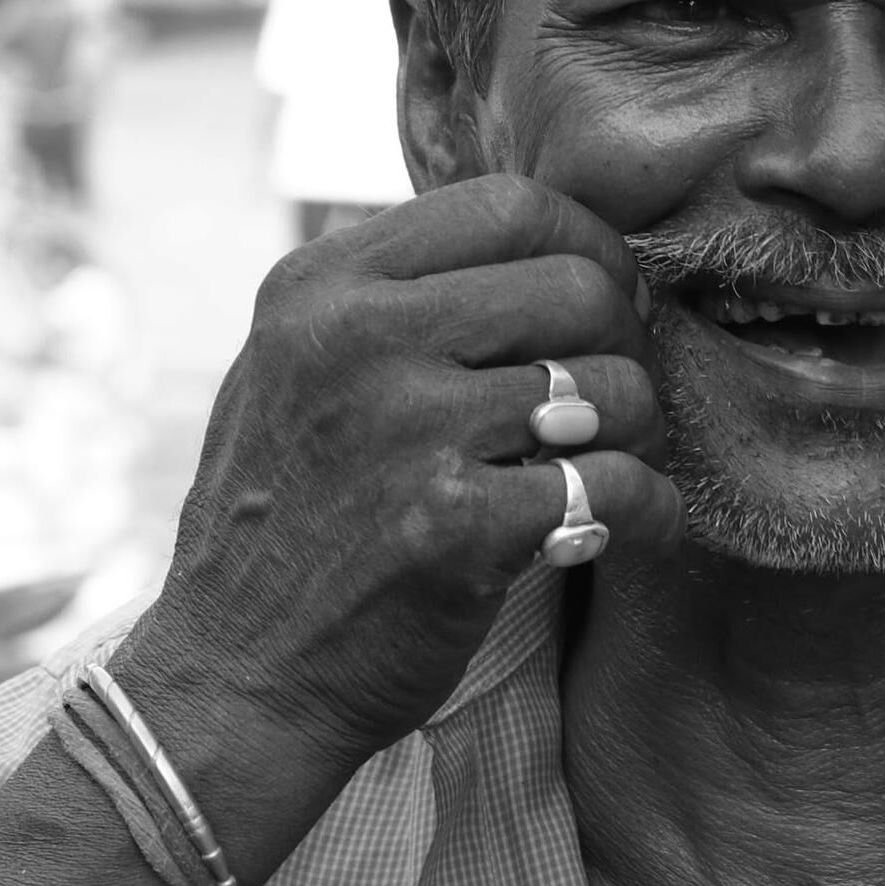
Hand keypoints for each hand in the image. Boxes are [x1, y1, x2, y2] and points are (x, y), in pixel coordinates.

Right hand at [124, 174, 681, 765]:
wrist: (233, 680)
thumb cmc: (282, 524)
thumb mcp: (289, 368)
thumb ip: (384, 297)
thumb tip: (530, 240)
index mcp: (320, 285)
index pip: (508, 205)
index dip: (587, 245)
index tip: (605, 298)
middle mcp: (358, 337)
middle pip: (576, 285)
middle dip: (624, 342)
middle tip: (619, 399)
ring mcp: (407, 428)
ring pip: (610, 385)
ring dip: (640, 432)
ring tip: (617, 466)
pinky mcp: (456, 526)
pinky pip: (617, 484)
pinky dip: (651, 512)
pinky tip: (634, 529)